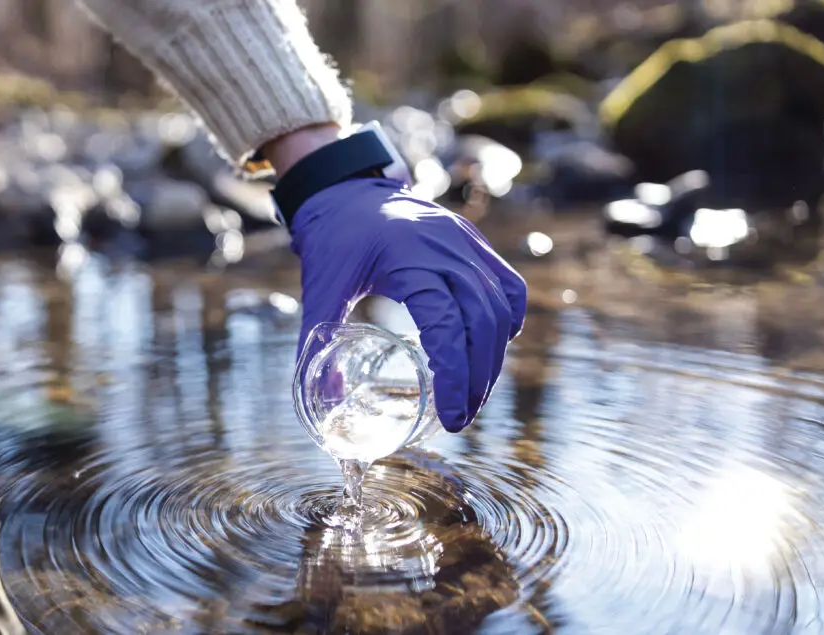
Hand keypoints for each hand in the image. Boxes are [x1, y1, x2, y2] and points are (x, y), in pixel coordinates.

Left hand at [291, 178, 526, 431]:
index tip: (450, 415)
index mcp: (408, 259)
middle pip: (482, 322)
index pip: (446, 324)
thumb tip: (328, 401)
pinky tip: (493, 349)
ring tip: (474, 396)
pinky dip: (506, 320)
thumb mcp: (319, 290)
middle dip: (477, 377)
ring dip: (492, 357)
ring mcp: (466, 243)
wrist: (346, 188)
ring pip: (499, 307)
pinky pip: (507, 285)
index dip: (454, 374)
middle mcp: (447, 248)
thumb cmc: (332, 239)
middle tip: (460, 418)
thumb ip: (317, 344)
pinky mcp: (473, 242)